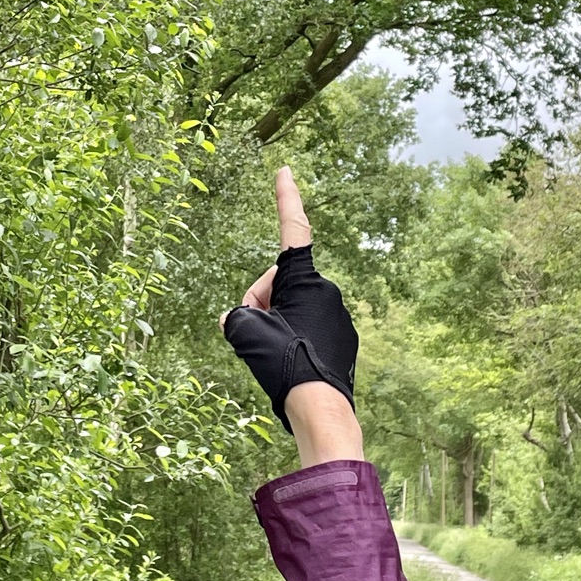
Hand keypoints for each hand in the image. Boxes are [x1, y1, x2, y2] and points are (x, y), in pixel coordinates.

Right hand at [219, 167, 362, 467]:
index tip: (285, 170)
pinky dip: (294, 339)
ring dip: (277, 324)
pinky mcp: (344, 338)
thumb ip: (236, 316)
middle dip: (261, 303)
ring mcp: (338, 314)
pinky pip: (308, 327)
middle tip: (256, 336)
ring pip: (292, 308)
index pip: (291, 230)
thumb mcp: (245, 334)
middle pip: (279, 284)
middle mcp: (326, 290)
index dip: (285, 198)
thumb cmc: (283, 366)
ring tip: (274, 356)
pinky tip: (290, 365)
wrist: (321, 410)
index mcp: (304, 279)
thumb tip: (238, 319)